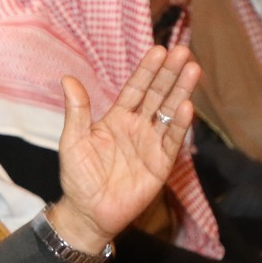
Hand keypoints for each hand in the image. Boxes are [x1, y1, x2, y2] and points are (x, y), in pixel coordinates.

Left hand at [51, 45, 200, 253]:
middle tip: (183, 51)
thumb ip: (77, 111)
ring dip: (182, 92)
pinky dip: (180, 125)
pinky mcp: (161, 164)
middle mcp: (138, 127)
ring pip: (170, 113)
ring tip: (193, 70)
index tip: (159, 50)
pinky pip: (172, 141)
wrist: (88, 212)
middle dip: (170, 74)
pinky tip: (187, 107)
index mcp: (117, 118)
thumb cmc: (78, 177)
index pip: (136, 89)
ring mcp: (151, 144)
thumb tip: (67, 79)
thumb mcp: (72, 141)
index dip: (147, 70)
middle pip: (158, 95)